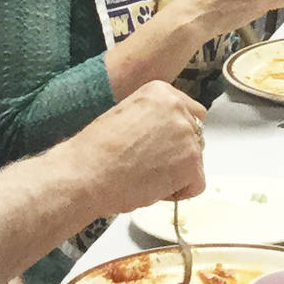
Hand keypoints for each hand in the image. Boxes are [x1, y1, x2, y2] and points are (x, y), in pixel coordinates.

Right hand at [59, 82, 207, 218]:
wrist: (87, 173)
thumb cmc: (95, 150)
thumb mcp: (125, 115)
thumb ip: (151, 118)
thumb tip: (166, 135)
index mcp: (161, 91)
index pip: (189, 113)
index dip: (174, 135)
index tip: (157, 147)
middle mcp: (178, 107)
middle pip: (195, 136)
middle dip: (178, 153)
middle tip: (149, 165)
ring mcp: (187, 134)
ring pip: (195, 160)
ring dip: (176, 173)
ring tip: (145, 176)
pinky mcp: (191, 162)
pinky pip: (197, 183)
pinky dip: (179, 192)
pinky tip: (153, 187)